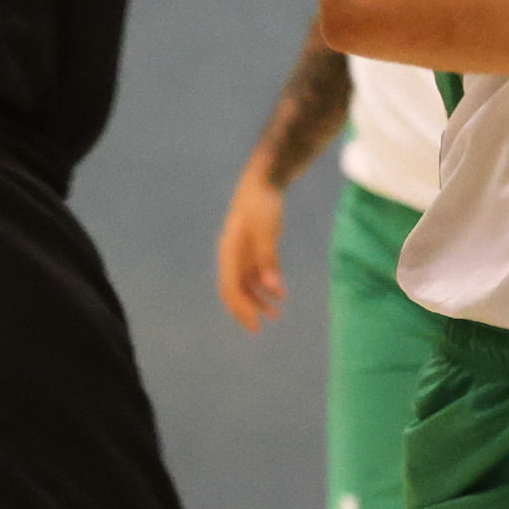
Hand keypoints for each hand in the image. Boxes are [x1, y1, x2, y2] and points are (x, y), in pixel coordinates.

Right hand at [215, 167, 288, 331]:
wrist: (264, 180)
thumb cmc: (262, 203)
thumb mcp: (267, 230)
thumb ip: (269, 259)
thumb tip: (274, 288)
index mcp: (229, 251)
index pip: (232, 288)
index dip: (243, 308)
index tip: (256, 325)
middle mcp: (231, 255)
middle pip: (233, 290)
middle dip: (246, 309)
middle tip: (260, 328)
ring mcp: (240, 251)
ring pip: (245, 284)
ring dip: (258, 299)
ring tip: (276, 313)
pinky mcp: (251, 247)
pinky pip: (254, 273)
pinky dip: (264, 286)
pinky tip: (278, 293)